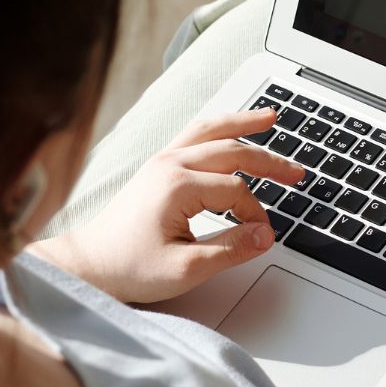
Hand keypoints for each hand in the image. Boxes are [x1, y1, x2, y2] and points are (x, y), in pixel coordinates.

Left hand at [31, 108, 303, 302]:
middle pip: (232, 152)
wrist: (88, 265)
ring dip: (243, 124)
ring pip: (211, 131)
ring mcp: (162, 162)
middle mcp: (170, 165)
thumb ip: (231, 250)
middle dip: (269, 161)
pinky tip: (232, 127)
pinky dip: (218, 127)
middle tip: (297, 172)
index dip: (255, 214)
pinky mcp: (157, 167)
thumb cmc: (128, 268)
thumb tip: (265, 235)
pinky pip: (193, 135)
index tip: (261, 236)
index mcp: (177, 186)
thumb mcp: (185, 269)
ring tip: (270, 118)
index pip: (236, 191)